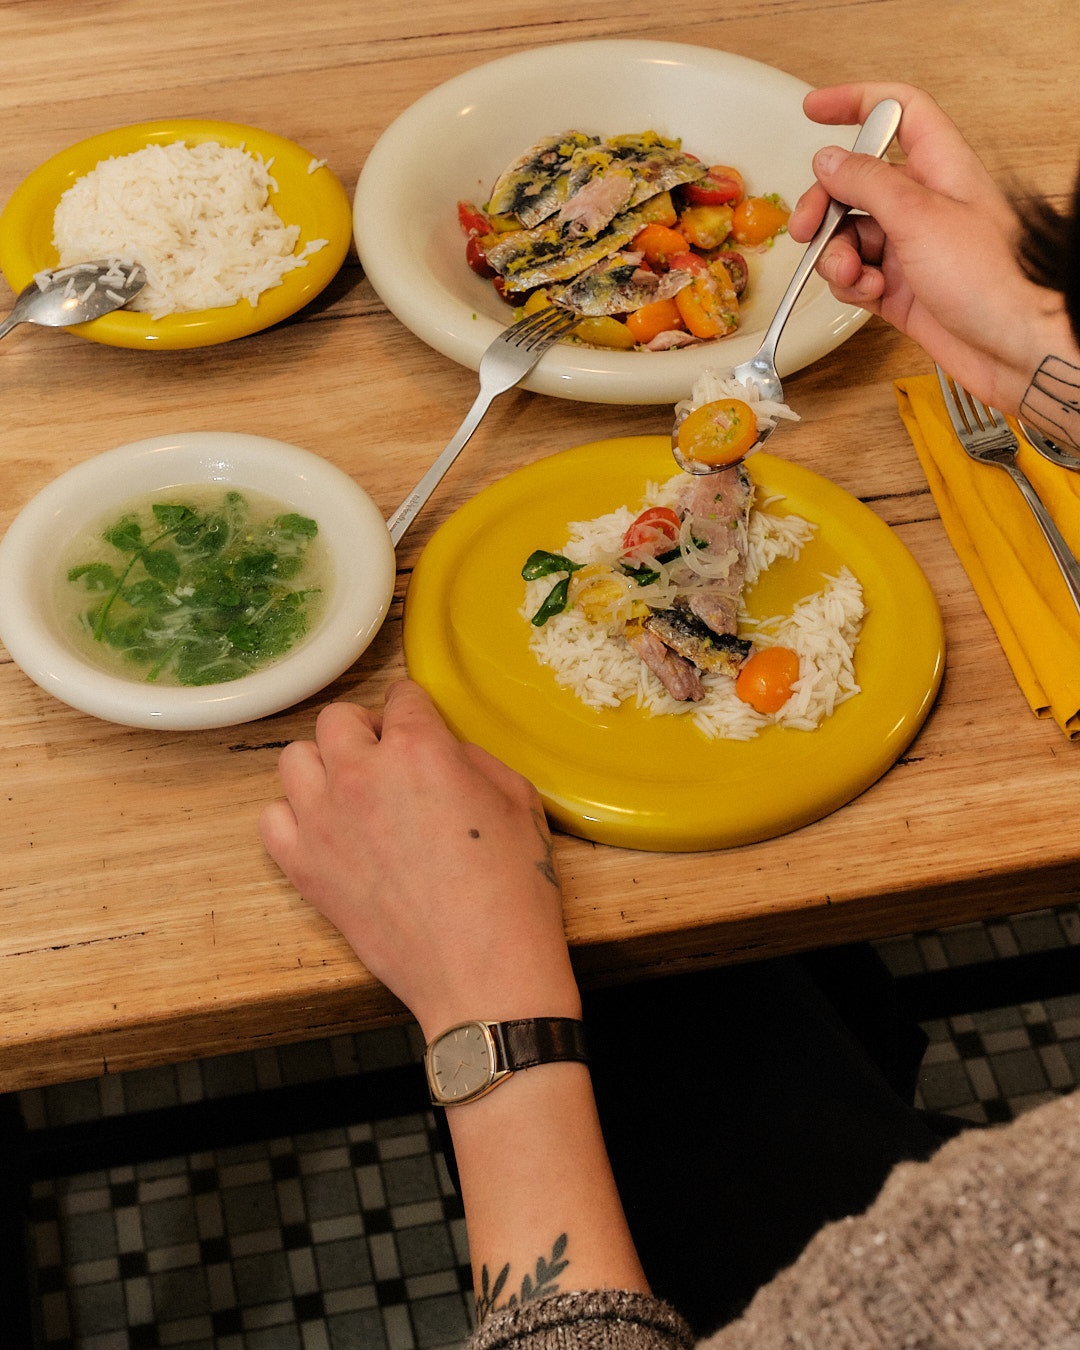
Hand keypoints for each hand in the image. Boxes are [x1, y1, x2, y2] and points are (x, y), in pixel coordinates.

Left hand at [259, 681, 579, 1038]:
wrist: (483, 972)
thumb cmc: (512, 891)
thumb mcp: (519, 800)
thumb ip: (473, 759)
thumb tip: (444, 752)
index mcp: (419, 749)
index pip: (400, 695)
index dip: (415, 710)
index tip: (421, 726)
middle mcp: (360, 774)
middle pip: (337, 718)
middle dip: (365, 730)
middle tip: (388, 760)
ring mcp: (323, 822)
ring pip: (294, 759)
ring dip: (323, 767)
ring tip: (352, 794)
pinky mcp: (304, 868)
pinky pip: (272, 819)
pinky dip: (294, 819)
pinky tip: (327, 834)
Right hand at [788, 82, 1077, 410]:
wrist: (1014, 346)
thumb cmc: (995, 280)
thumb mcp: (919, 217)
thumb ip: (868, 183)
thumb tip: (830, 161)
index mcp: (940, 167)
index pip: (896, 112)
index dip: (855, 103)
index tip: (816, 109)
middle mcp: (924, 203)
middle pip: (856, 184)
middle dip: (825, 204)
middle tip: (808, 227)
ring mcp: (910, 248)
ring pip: (850, 236)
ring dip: (837, 256)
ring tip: (851, 274)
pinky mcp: (901, 289)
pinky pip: (855, 276)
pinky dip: (851, 286)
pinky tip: (868, 293)